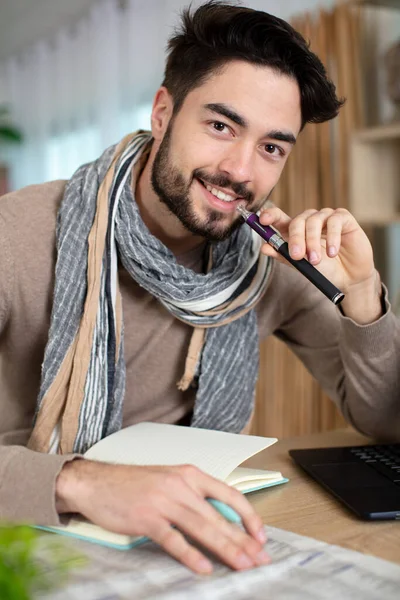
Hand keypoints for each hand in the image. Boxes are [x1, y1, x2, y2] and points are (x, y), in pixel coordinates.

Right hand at [56, 460, 269, 573]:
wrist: (96, 481)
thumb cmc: (134, 483)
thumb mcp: (169, 480)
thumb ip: (193, 496)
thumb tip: (221, 522)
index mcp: (190, 474)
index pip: (229, 494)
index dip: (248, 516)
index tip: (261, 536)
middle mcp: (181, 485)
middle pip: (219, 516)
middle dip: (243, 540)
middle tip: (260, 559)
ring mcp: (164, 501)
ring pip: (202, 528)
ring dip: (225, 549)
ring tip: (242, 566)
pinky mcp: (147, 518)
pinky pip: (174, 539)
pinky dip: (191, 555)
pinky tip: (204, 568)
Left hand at [259, 207, 381, 323]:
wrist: (348, 278)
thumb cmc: (324, 270)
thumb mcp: (301, 265)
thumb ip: (283, 255)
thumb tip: (264, 247)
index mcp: (295, 230)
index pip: (279, 217)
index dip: (270, 215)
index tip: (263, 220)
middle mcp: (309, 221)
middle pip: (297, 221)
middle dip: (295, 239)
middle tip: (296, 256)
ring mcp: (326, 218)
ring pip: (314, 221)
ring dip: (313, 242)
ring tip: (316, 261)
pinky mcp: (344, 218)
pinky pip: (334, 221)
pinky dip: (333, 238)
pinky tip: (333, 253)